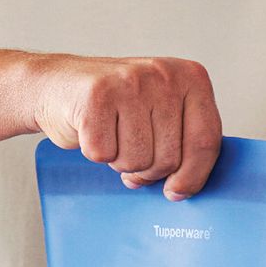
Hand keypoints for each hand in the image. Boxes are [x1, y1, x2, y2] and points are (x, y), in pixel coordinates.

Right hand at [31, 55, 221, 200]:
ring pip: (139, 161)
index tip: (176, 191)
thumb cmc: (118, 108)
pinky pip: (105, 154)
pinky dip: (96, 153)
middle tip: (132, 152)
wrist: (59, 85)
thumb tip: (185, 189)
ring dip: (121, 162)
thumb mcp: (163, 117)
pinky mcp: (97, 96)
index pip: (206, 141)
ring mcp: (131, 83)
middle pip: (170, 159)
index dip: (192, 177)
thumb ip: (184, 144)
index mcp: (191, 78)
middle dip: (149, 170)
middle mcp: (165, 75)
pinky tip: (93, 130)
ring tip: (113, 136)